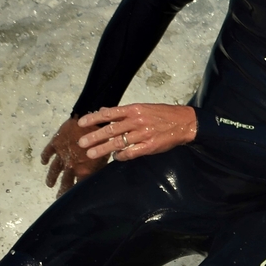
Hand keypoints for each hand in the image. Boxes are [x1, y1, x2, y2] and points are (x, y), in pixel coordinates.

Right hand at [41, 115, 106, 196]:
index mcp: (83, 171)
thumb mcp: (104, 157)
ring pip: (54, 170)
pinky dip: (45, 157)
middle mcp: (70, 166)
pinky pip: (47, 153)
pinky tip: (43, 162)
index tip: (73, 199)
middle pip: (65, 182)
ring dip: (51, 178)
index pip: (78, 187)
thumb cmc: (103, 140)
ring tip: (49, 184)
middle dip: (62, 190)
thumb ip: (98, 169)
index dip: (75, 194)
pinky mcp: (56, 143)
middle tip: (58, 198)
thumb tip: (97, 177)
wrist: (92, 121)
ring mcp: (61, 155)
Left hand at [75, 103, 197, 163]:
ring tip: (91, 154)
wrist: (184, 122)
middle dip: (94, 137)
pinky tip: (115, 158)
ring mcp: (143, 134)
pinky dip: (122, 155)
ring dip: (103, 149)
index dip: (94, 118)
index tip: (81, 123)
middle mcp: (136, 121)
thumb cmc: (162, 115)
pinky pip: (132, 152)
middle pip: (111, 130)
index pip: (109, 114)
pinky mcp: (150, 146)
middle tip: (81, 143)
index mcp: (133, 109)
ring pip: (119, 142)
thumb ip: (122, 112)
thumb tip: (103, 111)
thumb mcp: (142, 108)